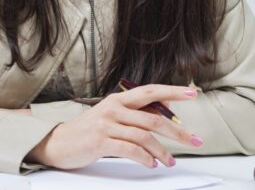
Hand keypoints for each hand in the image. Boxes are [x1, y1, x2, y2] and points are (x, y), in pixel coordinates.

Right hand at [26, 84, 201, 168]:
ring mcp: (106, 124)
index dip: (172, 91)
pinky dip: (145, 158)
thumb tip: (165, 119)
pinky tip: (151, 164)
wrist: (58, 142)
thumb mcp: (111, 117)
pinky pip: (130, 149)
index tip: (192, 93)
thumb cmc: (88, 131)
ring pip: (144, 136)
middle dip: (178, 132)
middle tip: (195, 141)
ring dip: (161, 151)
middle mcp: (113, 108)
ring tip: (169, 161)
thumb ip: (134, 116)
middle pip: (154, 117)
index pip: (150, 91)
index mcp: (118, 99)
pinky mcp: (100, 141)